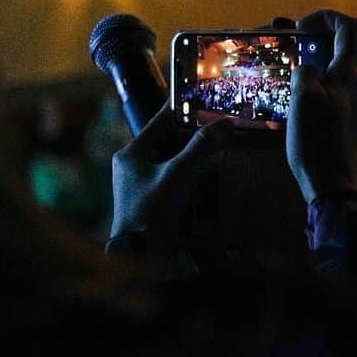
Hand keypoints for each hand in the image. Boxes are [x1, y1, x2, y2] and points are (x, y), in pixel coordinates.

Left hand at [110, 105, 234, 255]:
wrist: (139, 261)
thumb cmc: (150, 215)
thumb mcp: (178, 176)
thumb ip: (201, 148)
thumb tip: (225, 123)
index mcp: (132, 154)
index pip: (161, 121)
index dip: (183, 107)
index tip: (205, 95)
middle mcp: (134, 166)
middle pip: (170, 140)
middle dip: (195, 134)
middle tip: (221, 123)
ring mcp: (144, 185)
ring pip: (175, 160)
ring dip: (197, 156)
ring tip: (222, 144)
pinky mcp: (154, 201)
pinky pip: (177, 179)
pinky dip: (194, 176)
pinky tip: (212, 175)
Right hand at [284, 9, 356, 204]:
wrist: (341, 193)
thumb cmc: (318, 143)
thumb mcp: (300, 101)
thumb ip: (305, 74)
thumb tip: (309, 68)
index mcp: (353, 74)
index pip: (350, 27)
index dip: (327, 18)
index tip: (303, 27)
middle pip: (352, 55)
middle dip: (325, 52)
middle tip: (300, 64)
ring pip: (352, 84)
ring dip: (329, 81)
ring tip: (303, 98)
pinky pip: (353, 108)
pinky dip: (335, 104)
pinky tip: (317, 125)